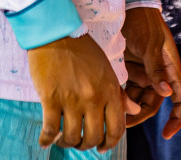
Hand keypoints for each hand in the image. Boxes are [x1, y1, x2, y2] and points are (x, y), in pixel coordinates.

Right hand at [28, 33, 137, 151]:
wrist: (56, 33)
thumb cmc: (82, 50)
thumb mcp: (106, 69)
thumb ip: (120, 93)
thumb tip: (135, 111)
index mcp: (109, 90)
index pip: (116, 128)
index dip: (110, 142)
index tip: (103, 147)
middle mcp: (93, 98)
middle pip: (94, 137)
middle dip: (87, 145)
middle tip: (81, 142)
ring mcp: (72, 100)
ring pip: (73, 137)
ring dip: (68, 143)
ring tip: (64, 139)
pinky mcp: (51, 99)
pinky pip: (50, 130)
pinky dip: (47, 140)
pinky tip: (45, 141)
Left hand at [121, 7, 180, 138]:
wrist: (127, 4)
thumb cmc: (144, 22)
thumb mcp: (151, 45)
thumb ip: (157, 70)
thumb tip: (167, 94)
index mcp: (170, 68)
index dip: (177, 117)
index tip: (167, 133)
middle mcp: (158, 74)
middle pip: (154, 103)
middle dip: (140, 115)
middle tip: (123, 125)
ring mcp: (143, 71)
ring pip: (137, 98)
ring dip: (127, 106)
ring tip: (111, 109)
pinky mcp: (129, 68)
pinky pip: (125, 87)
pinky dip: (119, 94)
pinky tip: (108, 97)